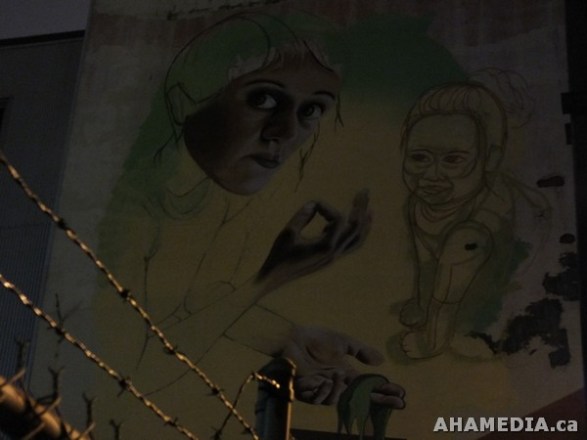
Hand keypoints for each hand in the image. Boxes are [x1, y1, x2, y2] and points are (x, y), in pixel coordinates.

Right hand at [257, 189, 371, 290]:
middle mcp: (334, 253)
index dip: (328, 207)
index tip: (313, 205)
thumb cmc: (279, 255)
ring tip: (370, 209)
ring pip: (357, 239)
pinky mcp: (331, 259)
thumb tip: (315, 204)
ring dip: (364, 223)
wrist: (275, 277)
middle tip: (365, 190)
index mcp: (325, 247)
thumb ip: (302, 216)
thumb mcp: (288, 232)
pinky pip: (350, 245)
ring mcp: (334, 257)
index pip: (338, 219)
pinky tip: (352, 223)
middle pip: (356, 227)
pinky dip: (356, 233)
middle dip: (360, 208)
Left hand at [281, 326, 404, 407]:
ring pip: (338, 401)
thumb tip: (380, 362)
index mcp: (346, 373)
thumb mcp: (342, 341)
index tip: (401, 393)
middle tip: (397, 402)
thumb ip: (360, 351)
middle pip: (361, 399)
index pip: (368, 386)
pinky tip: (323, 381)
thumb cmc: (315, 338)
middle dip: (380, 401)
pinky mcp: (307, 391)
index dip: (384, 390)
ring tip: (335, 376)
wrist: (292, 337)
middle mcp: (337, 384)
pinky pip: (320, 400)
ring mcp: (323, 389)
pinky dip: (323, 392)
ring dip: (339, 390)